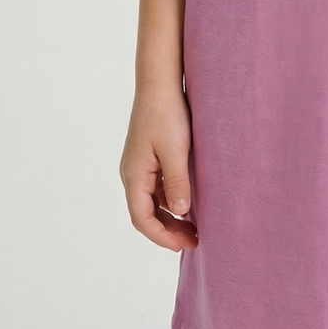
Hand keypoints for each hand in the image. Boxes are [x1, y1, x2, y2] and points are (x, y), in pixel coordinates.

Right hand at [119, 85, 198, 250]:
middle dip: (167, 231)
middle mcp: (132, 173)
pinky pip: (155, 188)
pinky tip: (188, 203)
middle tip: (194, 240)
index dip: (162, 236)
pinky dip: (170, 201)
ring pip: (151, 202)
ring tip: (194, 227)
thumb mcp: (175, 150)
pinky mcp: (148, 157)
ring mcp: (139, 165)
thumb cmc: (167, 113)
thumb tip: (180, 213)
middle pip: (145, 214)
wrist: (160, 82)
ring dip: (169, 217)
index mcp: (134, 175)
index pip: (142, 219)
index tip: (184, 245)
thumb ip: (177, 183)